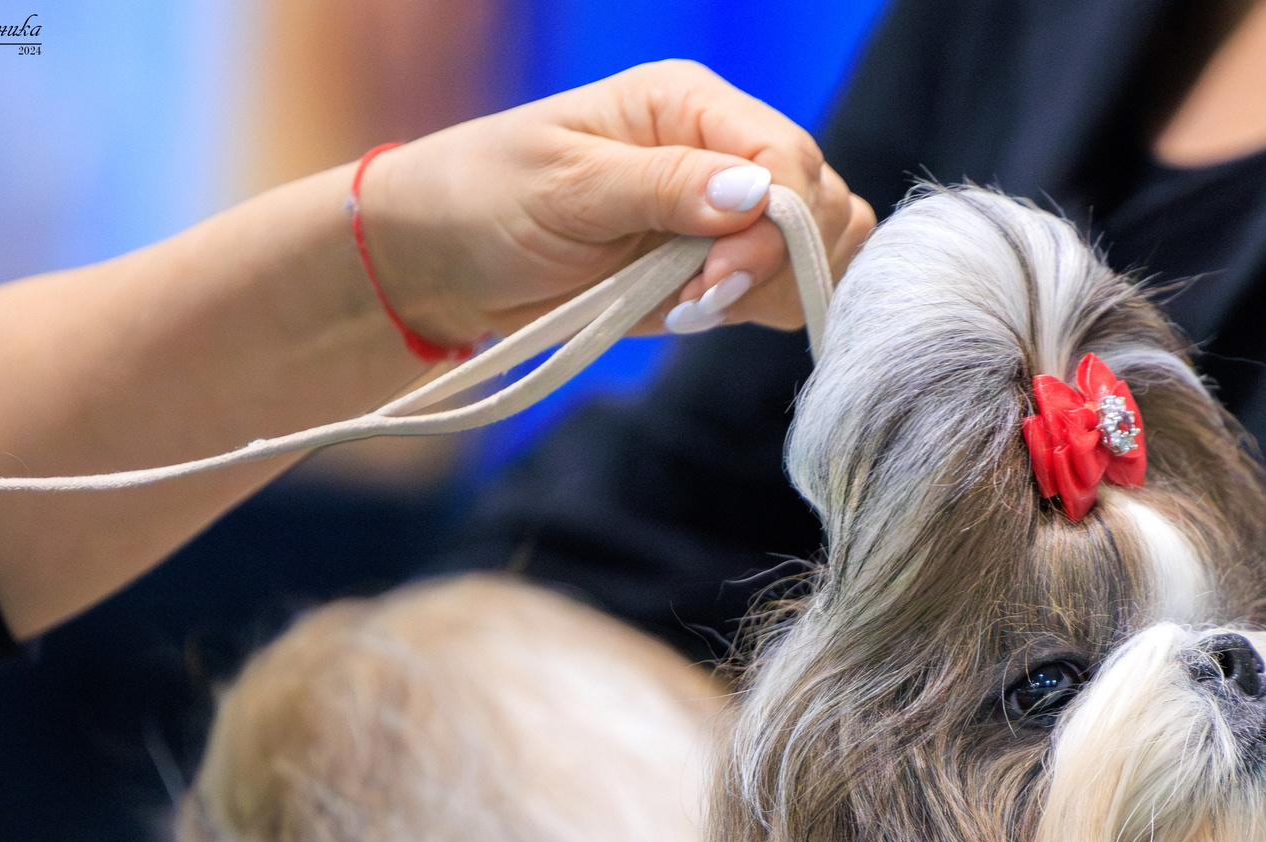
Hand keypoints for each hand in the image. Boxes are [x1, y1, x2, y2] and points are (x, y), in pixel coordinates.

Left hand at [354, 59, 875, 343]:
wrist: (444, 260)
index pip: (788, 158)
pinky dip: (761, 309)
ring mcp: (727, 210)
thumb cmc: (485, 200)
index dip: (774, 227)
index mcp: (688, 103)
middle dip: (775, 264)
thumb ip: (663, 188)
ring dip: (770, 291)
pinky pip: (789, 287)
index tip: (713, 281)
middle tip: (695, 299)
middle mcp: (721, 147)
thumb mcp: (565, 187)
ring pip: (821, 249)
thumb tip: (755, 194)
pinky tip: (694, 314)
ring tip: (686, 306)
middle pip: (821, 204)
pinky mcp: (721, 264)